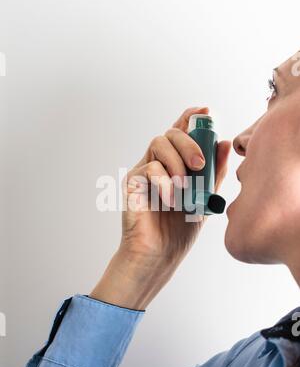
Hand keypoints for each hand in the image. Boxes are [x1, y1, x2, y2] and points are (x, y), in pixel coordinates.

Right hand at [90, 107, 230, 308]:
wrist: (158, 254)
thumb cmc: (179, 230)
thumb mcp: (205, 198)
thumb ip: (214, 172)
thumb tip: (223, 143)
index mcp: (175, 165)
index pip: (180, 133)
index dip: (190, 117)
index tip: (205, 111)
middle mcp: (158, 163)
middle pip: (170, 133)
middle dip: (189, 142)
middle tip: (200, 164)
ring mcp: (143, 171)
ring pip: (158, 143)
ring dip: (177, 161)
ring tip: (185, 187)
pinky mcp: (132, 182)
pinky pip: (150, 167)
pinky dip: (165, 182)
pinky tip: (170, 200)